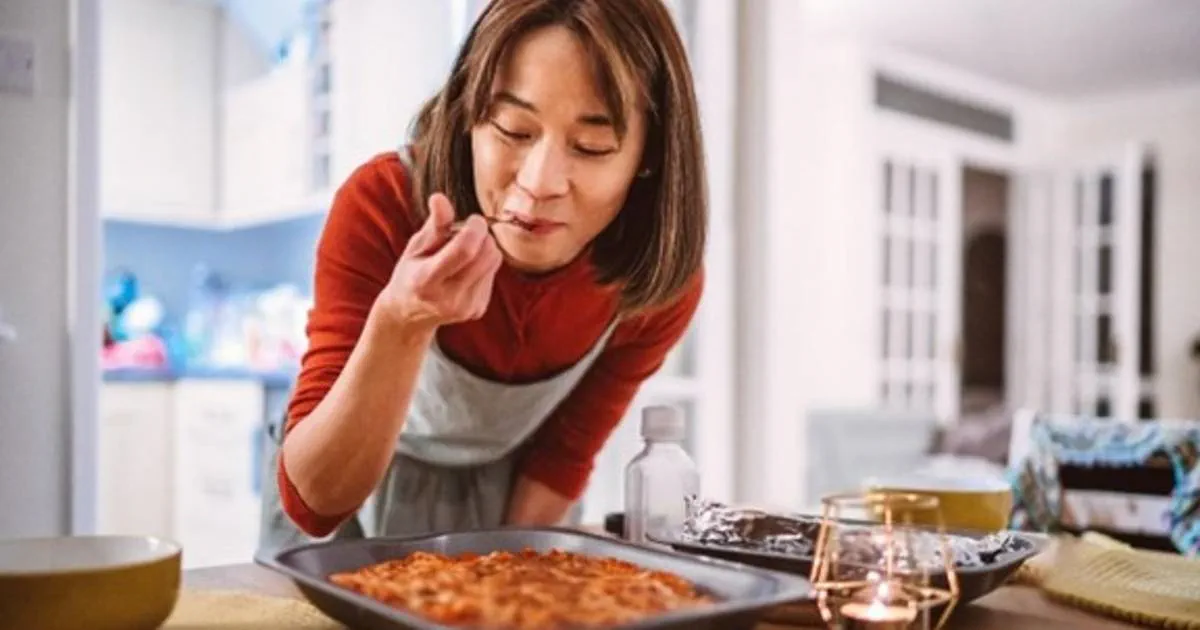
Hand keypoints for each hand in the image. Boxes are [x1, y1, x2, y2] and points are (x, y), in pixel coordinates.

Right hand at [378, 193, 502, 331]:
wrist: (408, 314)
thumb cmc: (411, 272)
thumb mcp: (416, 246)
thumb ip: (434, 224)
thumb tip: (439, 198)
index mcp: (426, 281)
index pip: (465, 251)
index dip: (475, 228)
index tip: (473, 219)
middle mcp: (448, 299)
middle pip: (486, 255)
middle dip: (482, 236)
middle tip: (467, 232)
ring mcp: (465, 308)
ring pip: (494, 262)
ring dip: (484, 249)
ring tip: (462, 252)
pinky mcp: (478, 310)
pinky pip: (493, 274)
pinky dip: (484, 265)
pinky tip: (465, 270)